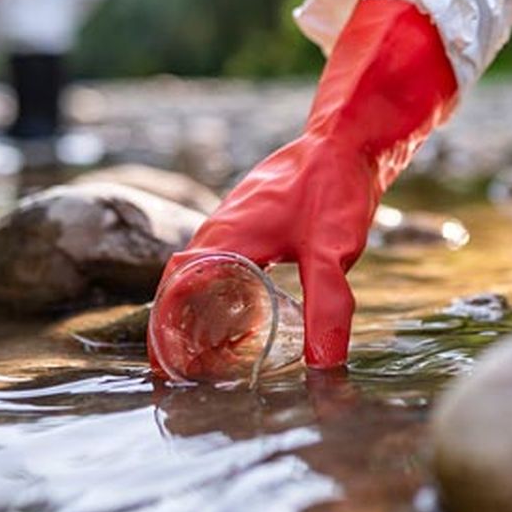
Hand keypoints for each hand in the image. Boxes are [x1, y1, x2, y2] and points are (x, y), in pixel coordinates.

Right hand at [149, 0, 457, 375]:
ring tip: (213, 351)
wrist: (346, 138)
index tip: (165, 370)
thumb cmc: (333, 187)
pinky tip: (250, 313)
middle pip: (182, 287)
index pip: (175, 292)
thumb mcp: (332, 254)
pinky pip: (225, 262)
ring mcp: (235, 223)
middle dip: (180, 330)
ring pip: (203, 273)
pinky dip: (225, 292)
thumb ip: (327, 309)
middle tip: (188, 373)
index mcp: (224, 239)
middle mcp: (220, 230)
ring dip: (201, 311)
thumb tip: (324, 365)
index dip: (166, 333)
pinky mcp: (255, 221)